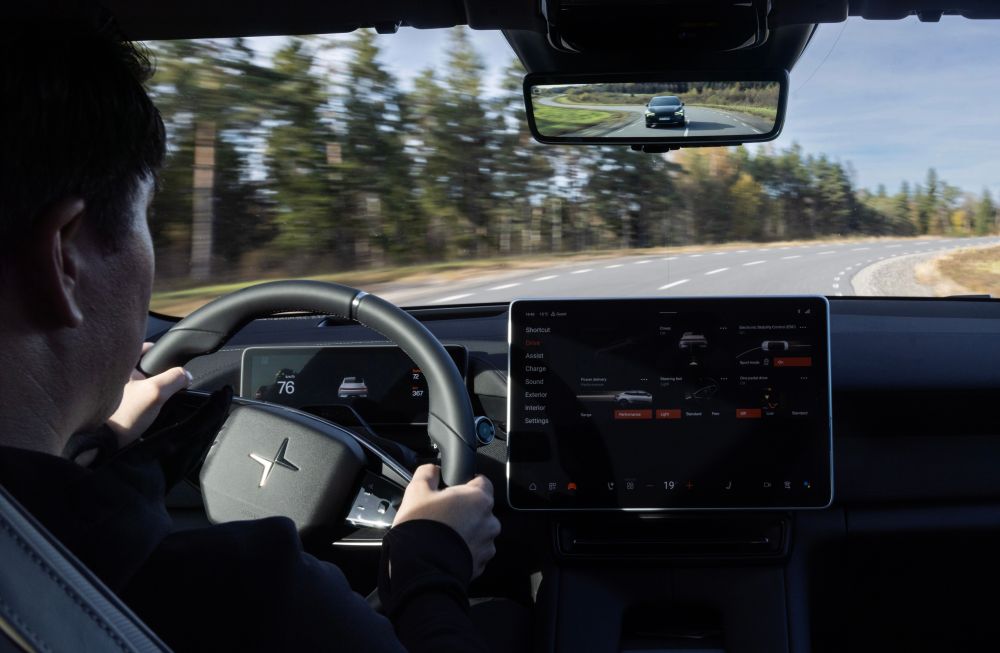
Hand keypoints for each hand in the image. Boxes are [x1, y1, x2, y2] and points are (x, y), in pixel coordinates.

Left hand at [106, 342, 191, 446]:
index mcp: (120, 365)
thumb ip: (174, 379)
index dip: (155, 350)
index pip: (139, 348)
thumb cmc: (125, 413)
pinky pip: (128, 398)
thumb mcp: (155, 392)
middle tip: (165, 380)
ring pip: (134, 383)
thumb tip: (186, 375)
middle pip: (137, 366)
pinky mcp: (110, 408)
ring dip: (145, 387)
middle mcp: (111, 375)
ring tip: (158, 396)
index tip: (166, 357)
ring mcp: (109, 392)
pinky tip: (145, 409)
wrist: (101, 442)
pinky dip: (138, 400)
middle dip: (152, 371)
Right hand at [393, 464, 500, 578]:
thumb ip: (427, 473)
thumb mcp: (417, 491)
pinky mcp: (481, 564)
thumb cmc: (422, 528)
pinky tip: (446, 550)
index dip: (467, 483)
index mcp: (478, 499)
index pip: (482, 482)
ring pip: (479, 532)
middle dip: (465, 510)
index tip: (454, 489)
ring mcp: (487, 545)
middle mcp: (489, 521)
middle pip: (480, 509)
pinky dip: (464, 550)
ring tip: (443, 535)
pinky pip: (475, 552)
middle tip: (443, 514)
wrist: (422, 568)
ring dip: (466, 532)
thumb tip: (432, 469)